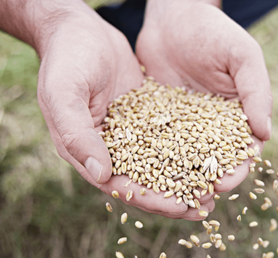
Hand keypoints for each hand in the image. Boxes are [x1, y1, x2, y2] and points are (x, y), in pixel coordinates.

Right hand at [35, 7, 214, 219]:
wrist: (77, 28)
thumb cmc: (65, 58)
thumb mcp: (63, 94)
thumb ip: (78, 135)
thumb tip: (102, 176)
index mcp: (84, 151)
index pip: (120, 185)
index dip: (150, 199)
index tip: (181, 208)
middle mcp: (107, 147)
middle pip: (143, 180)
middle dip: (173, 196)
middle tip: (205, 207)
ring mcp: (127, 132)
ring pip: (158, 163)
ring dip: (183, 177)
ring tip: (213, 188)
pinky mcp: (143, 115)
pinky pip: (166, 136)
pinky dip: (185, 148)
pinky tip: (210, 153)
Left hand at [136, 0, 271, 193]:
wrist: (174, 15)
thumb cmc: (214, 31)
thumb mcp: (243, 56)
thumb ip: (256, 91)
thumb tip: (266, 134)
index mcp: (236, 117)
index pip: (240, 152)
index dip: (235, 170)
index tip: (224, 183)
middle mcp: (209, 127)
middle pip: (210, 164)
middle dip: (205, 184)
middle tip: (196, 201)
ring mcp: (181, 126)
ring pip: (181, 161)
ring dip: (177, 182)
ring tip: (168, 200)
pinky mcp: (155, 120)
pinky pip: (153, 145)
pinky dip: (149, 162)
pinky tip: (140, 176)